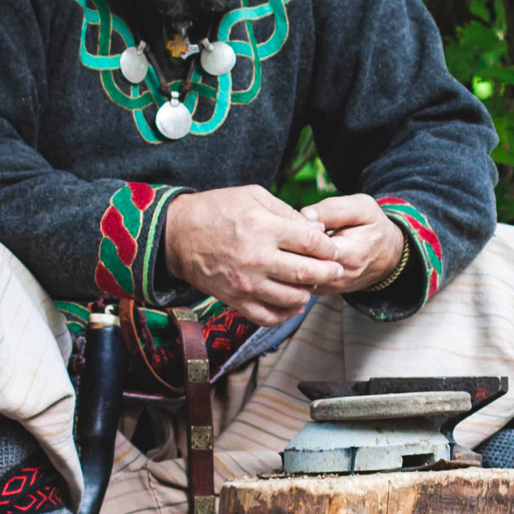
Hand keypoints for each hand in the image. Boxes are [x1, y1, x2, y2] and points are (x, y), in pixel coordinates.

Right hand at [162, 185, 344, 322]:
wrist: (177, 235)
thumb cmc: (217, 210)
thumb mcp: (253, 196)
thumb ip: (287, 212)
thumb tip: (318, 228)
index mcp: (263, 228)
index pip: (311, 243)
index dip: (328, 247)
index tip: (332, 248)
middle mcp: (257, 259)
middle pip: (307, 273)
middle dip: (328, 272)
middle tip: (336, 269)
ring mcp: (246, 283)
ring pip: (293, 298)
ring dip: (309, 292)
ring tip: (312, 284)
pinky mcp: (235, 300)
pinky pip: (269, 317)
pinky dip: (287, 313)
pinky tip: (294, 303)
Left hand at [299, 194, 407, 294]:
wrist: (388, 256)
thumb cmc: (374, 228)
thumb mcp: (362, 208)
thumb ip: (334, 209)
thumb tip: (304, 215)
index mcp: (350, 255)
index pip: (311, 248)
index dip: (299, 231)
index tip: (299, 219)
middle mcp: (338, 277)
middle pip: (299, 264)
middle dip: (289, 246)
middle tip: (289, 230)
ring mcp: (328, 286)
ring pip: (296, 276)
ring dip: (289, 258)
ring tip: (292, 240)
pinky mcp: (322, 290)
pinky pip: (299, 282)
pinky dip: (294, 267)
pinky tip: (297, 251)